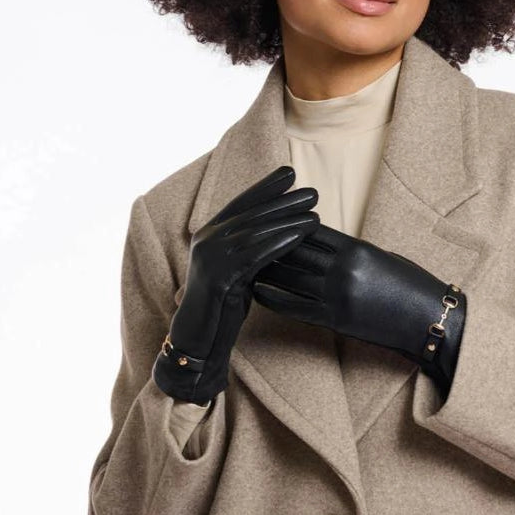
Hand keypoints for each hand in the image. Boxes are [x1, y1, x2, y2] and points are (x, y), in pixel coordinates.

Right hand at [153, 165, 318, 403]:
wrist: (199, 341)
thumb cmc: (222, 307)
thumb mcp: (238, 270)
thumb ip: (250, 248)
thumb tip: (279, 229)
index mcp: (209, 234)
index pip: (241, 203)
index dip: (265, 187)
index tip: (290, 173)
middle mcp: (206, 240)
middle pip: (251, 214)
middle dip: (283, 201)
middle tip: (313, 192)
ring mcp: (209, 258)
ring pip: (255, 232)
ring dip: (287, 221)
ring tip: (316, 213)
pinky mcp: (217, 278)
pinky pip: (253, 256)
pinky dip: (277, 243)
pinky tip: (299, 236)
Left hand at [252, 222, 465, 398]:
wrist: (429, 319)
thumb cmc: (410, 285)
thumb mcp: (381, 257)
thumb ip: (350, 249)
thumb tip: (320, 243)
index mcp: (356, 248)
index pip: (310, 229)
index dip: (285, 222)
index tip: (265, 217)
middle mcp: (344, 269)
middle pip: (295, 249)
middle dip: (267, 241)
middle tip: (242, 236)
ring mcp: (338, 295)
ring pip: (291, 276)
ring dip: (264, 267)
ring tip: (241, 261)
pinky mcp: (335, 319)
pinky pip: (296, 307)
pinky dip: (273, 297)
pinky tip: (257, 292)